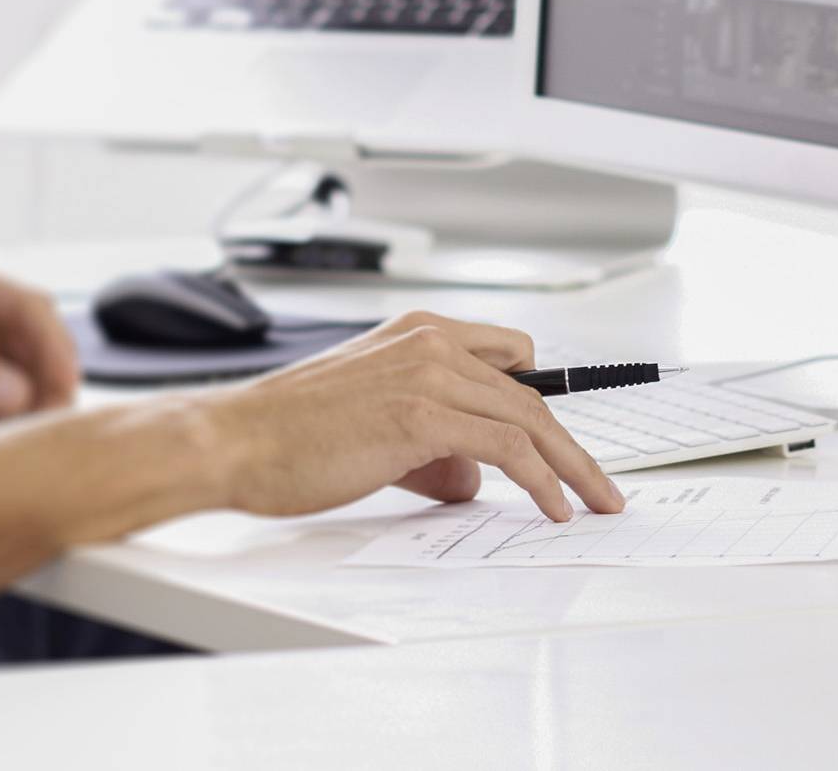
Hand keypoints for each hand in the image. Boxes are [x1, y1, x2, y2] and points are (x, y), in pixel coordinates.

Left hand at [0, 264, 81, 425]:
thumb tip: (17, 391)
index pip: (30, 308)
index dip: (55, 346)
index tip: (63, 386)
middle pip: (40, 343)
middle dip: (50, 381)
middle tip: (52, 423)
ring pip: (30, 376)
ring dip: (36, 406)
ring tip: (31, 439)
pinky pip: (7, 404)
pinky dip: (14, 424)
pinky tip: (8, 444)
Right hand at [194, 311, 625, 522]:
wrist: (236, 440)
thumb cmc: (288, 435)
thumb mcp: (374, 428)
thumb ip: (430, 448)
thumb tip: (470, 481)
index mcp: (417, 331)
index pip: (509, 358)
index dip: (544, 405)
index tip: (569, 443)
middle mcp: (430, 341)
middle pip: (530, 391)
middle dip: (571, 445)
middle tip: (601, 485)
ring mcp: (429, 373)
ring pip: (529, 417)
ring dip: (571, 467)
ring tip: (594, 503)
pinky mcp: (424, 414)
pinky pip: (508, 446)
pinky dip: (541, 479)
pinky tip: (554, 505)